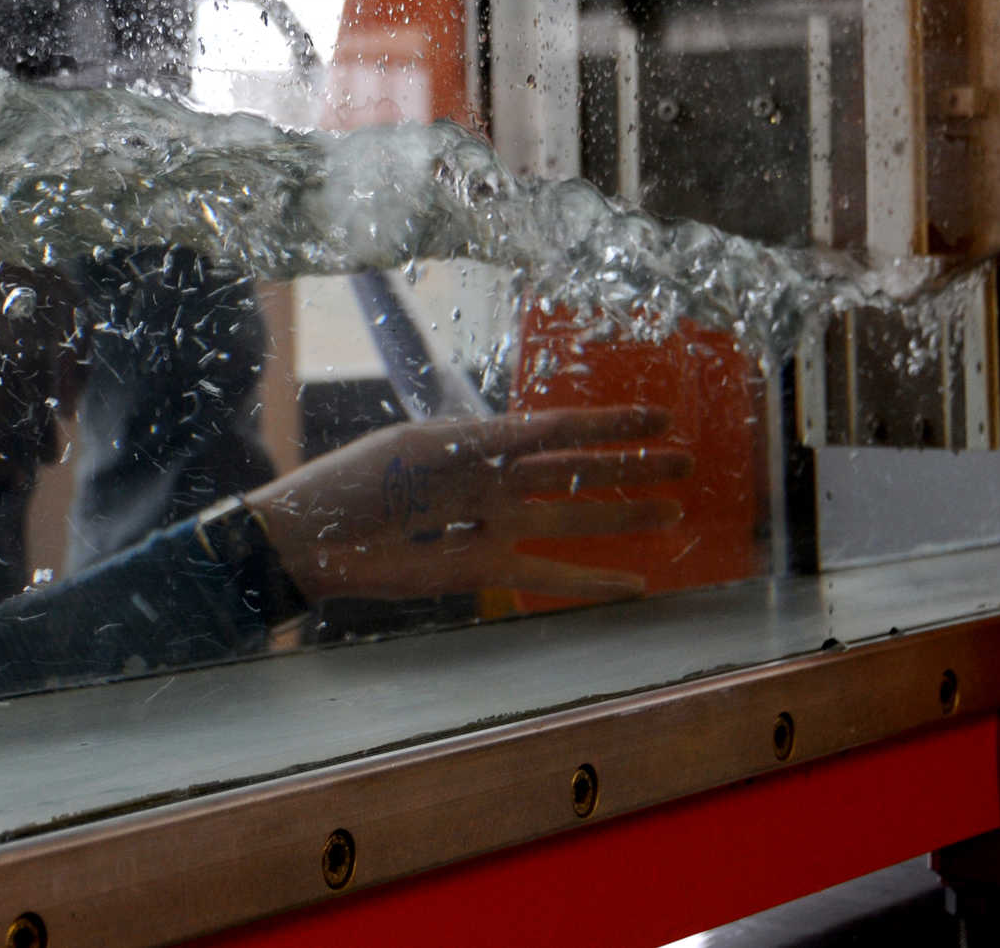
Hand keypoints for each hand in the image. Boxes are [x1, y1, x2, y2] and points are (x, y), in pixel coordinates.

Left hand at [244, 408, 693, 605]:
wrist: (314, 537)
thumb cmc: (359, 480)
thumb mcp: (424, 448)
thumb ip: (491, 444)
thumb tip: (552, 433)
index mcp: (478, 442)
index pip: (556, 429)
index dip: (607, 423)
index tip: (656, 415)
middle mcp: (493, 481)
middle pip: (576, 471)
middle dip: (630, 466)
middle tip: (685, 460)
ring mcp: (491, 526)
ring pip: (572, 518)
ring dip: (623, 515)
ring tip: (673, 510)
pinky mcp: (481, 570)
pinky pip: (546, 573)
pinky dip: (589, 580)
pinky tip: (631, 584)